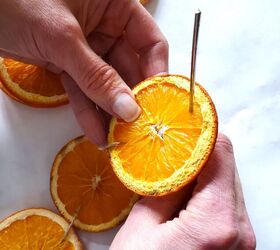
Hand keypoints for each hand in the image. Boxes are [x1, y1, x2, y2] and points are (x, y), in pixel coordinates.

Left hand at [0, 0, 167, 145]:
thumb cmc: (16, 1)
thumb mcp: (63, 38)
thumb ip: (97, 75)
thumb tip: (128, 108)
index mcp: (114, 6)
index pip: (149, 41)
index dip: (155, 71)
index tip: (156, 101)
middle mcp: (105, 27)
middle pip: (128, 68)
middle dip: (130, 99)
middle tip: (136, 127)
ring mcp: (87, 48)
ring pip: (105, 84)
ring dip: (109, 111)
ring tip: (117, 137)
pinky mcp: (68, 64)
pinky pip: (82, 90)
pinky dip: (87, 110)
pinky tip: (96, 132)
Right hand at [111, 134, 255, 249]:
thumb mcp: (143, 226)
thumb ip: (165, 186)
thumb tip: (178, 159)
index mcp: (217, 221)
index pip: (222, 155)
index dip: (203, 135)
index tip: (184, 127)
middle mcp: (241, 229)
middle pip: (228, 168)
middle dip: (201, 154)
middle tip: (174, 149)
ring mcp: (243, 239)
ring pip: (229, 184)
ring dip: (205, 173)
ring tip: (176, 173)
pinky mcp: (238, 243)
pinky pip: (227, 203)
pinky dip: (209, 191)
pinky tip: (186, 194)